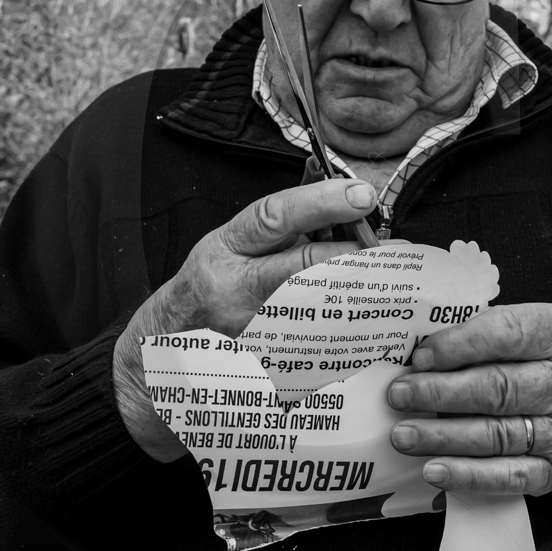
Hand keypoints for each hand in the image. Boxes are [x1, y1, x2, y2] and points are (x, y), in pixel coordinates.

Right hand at [114, 179, 375, 459]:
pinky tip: (373, 322)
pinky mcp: (265, 367)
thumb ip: (278, 220)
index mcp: (222, 250)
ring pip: (318, 308)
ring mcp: (249, 333)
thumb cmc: (205, 290)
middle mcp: (233, 291)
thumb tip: (329, 183)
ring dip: (360, 292)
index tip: (361, 194)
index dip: (321, 201)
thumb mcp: (229, 245)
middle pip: (304, 266)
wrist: (162, 357)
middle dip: (354, 252)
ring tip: (389, 279)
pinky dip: (349, 330)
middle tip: (389, 246)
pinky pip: (317, 347)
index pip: (273, 217)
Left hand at [387, 303, 551, 495]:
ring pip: (499, 436)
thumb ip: (486, 333)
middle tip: (400, 396)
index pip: (507, 335)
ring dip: (444, 437)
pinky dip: (470, 476)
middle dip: (441, 393)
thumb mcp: (533, 326)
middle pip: (499, 389)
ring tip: (405, 435)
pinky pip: (511, 477)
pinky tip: (435, 470)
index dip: (459, 345)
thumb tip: (424, 354)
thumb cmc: (550, 357)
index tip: (421, 356)